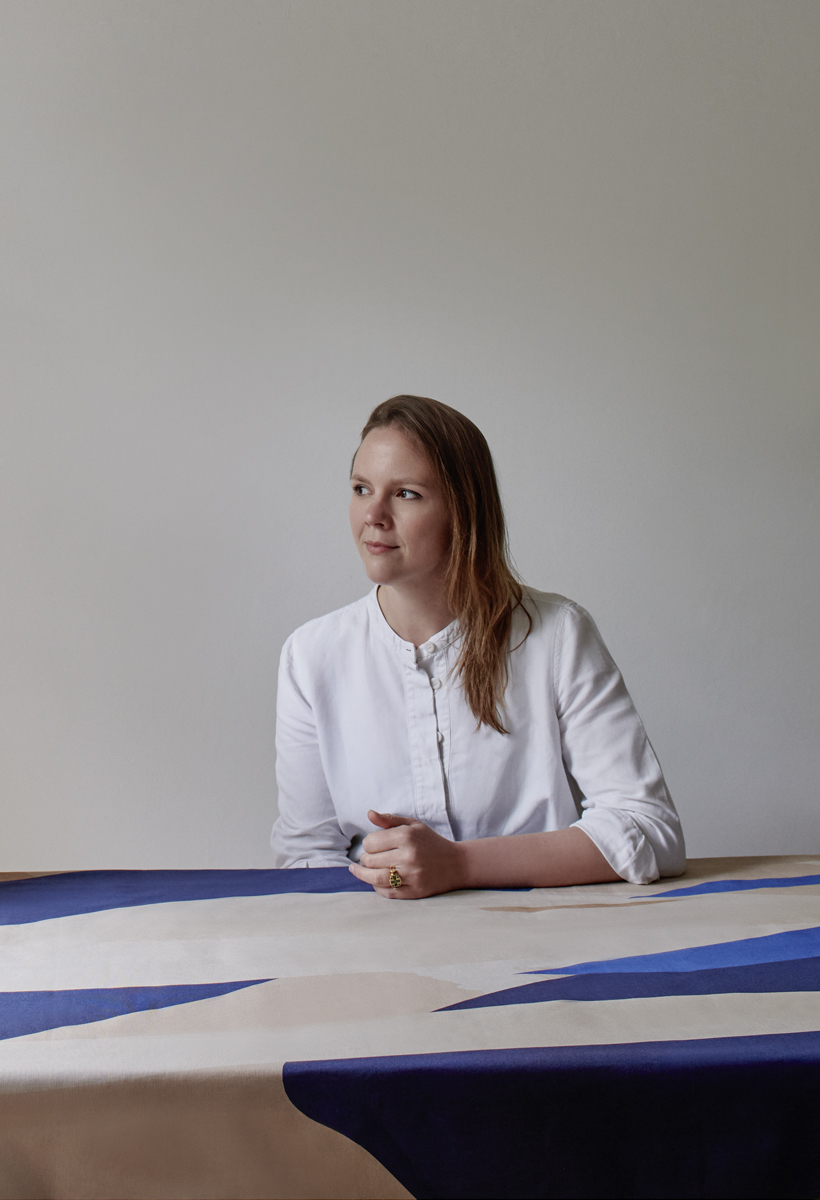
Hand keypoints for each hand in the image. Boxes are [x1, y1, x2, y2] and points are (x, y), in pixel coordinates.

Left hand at [348, 810, 466, 898]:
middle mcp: (409, 856)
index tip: (372, 845)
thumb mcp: (413, 825)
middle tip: (367, 858)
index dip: (367, 844)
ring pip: (376, 878)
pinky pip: (387, 892)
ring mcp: (412, 875)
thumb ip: (389, 820)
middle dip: (365, 859)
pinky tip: (375, 881)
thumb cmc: (431, 842)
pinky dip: (377, 887)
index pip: (371, 842)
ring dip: (364, 875)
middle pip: (371, 860)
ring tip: (360, 870)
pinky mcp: (415, 891)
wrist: (457, 864)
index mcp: (407, 837)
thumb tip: (369, 814)